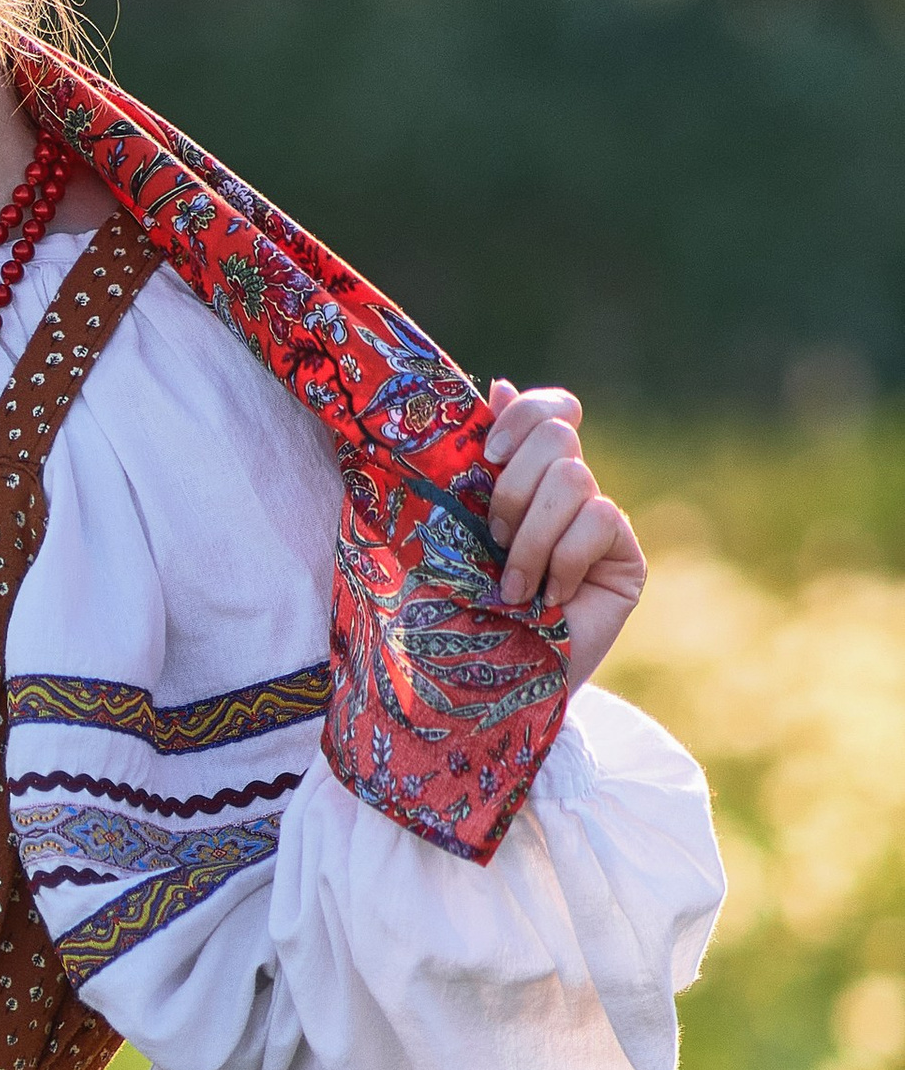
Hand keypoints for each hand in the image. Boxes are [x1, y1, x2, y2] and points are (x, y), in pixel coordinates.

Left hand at [480, 382, 646, 689]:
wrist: (483, 687)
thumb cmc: (453, 614)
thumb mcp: (444, 531)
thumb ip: (468, 465)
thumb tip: (498, 381)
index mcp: (523, 479)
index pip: (551, 412)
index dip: (525, 415)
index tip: (483, 453)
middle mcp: (566, 495)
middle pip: (560, 434)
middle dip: (512, 487)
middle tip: (492, 541)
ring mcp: (598, 525)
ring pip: (575, 478)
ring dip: (531, 537)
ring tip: (514, 588)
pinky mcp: (625, 557)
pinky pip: (600, 520)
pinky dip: (563, 560)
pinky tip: (551, 600)